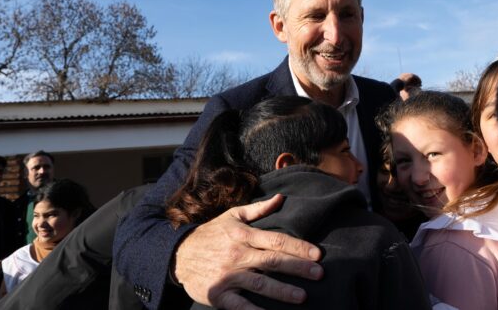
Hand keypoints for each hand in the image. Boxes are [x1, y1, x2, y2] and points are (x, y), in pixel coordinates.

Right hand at [173, 194, 322, 309]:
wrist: (178, 255)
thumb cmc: (210, 234)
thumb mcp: (232, 216)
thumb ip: (258, 209)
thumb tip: (280, 198)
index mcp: (243, 236)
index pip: (275, 240)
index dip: (297, 246)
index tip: (317, 253)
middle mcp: (237, 255)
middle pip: (272, 261)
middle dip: (297, 267)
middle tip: (319, 273)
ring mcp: (227, 276)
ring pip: (259, 284)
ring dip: (282, 291)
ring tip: (302, 296)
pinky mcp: (218, 295)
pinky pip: (239, 305)